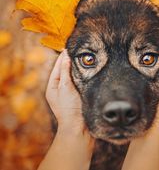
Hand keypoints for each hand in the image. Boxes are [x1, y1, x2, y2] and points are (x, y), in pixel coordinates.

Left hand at [39, 50, 93, 169]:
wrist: (79, 128)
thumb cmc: (69, 109)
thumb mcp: (65, 88)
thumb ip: (65, 72)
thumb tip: (66, 57)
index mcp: (53, 86)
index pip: (58, 67)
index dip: (63, 57)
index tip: (69, 47)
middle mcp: (60, 88)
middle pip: (65, 70)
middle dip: (70, 60)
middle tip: (77, 49)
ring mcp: (70, 91)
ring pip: (73, 75)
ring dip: (77, 66)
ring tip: (83, 56)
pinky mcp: (79, 94)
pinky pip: (80, 80)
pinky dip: (82, 73)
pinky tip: (88, 68)